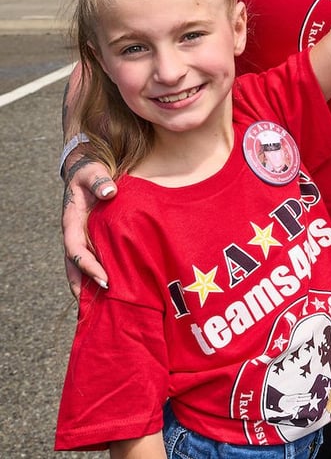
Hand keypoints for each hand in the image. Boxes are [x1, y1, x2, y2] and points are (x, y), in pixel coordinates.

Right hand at [62, 156, 114, 296]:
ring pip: (81, 267)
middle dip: (85, 286)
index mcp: (71, 223)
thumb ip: (100, 182)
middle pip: (74, 267)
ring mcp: (82, 237)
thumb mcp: (93, 173)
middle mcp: (75, 234)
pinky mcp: (92, 237)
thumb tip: (108, 193)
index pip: (76, 251)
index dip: (88, 266)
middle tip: (100, 306)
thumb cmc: (90, 172)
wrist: (86, 171)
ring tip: (104, 306)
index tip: (104, 280)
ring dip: (90, 284)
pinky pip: (93, 258)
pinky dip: (98, 273)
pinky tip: (112, 286)